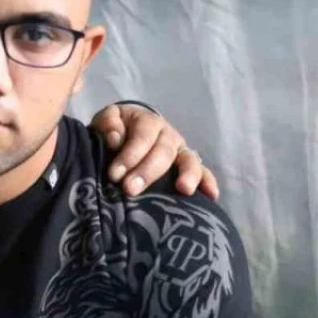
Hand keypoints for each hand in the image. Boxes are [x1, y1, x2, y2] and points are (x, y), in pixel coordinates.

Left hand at [89, 103, 219, 200]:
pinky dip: (208, 182)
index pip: (142, 136)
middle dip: (147, 171)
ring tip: (183, 190)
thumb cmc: (114, 131)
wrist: (126, 136)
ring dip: (187, 175)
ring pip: (189, 160)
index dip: (130, 155)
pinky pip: (204, 173)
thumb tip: (115, 139)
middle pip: (163, 152)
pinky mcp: (189, 167)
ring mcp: (181, 151)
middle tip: (130, 189)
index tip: (114, 174)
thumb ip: (108, 125)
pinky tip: (211, 196)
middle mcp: (168, 135)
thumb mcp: (106, 121)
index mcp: (148, 121)